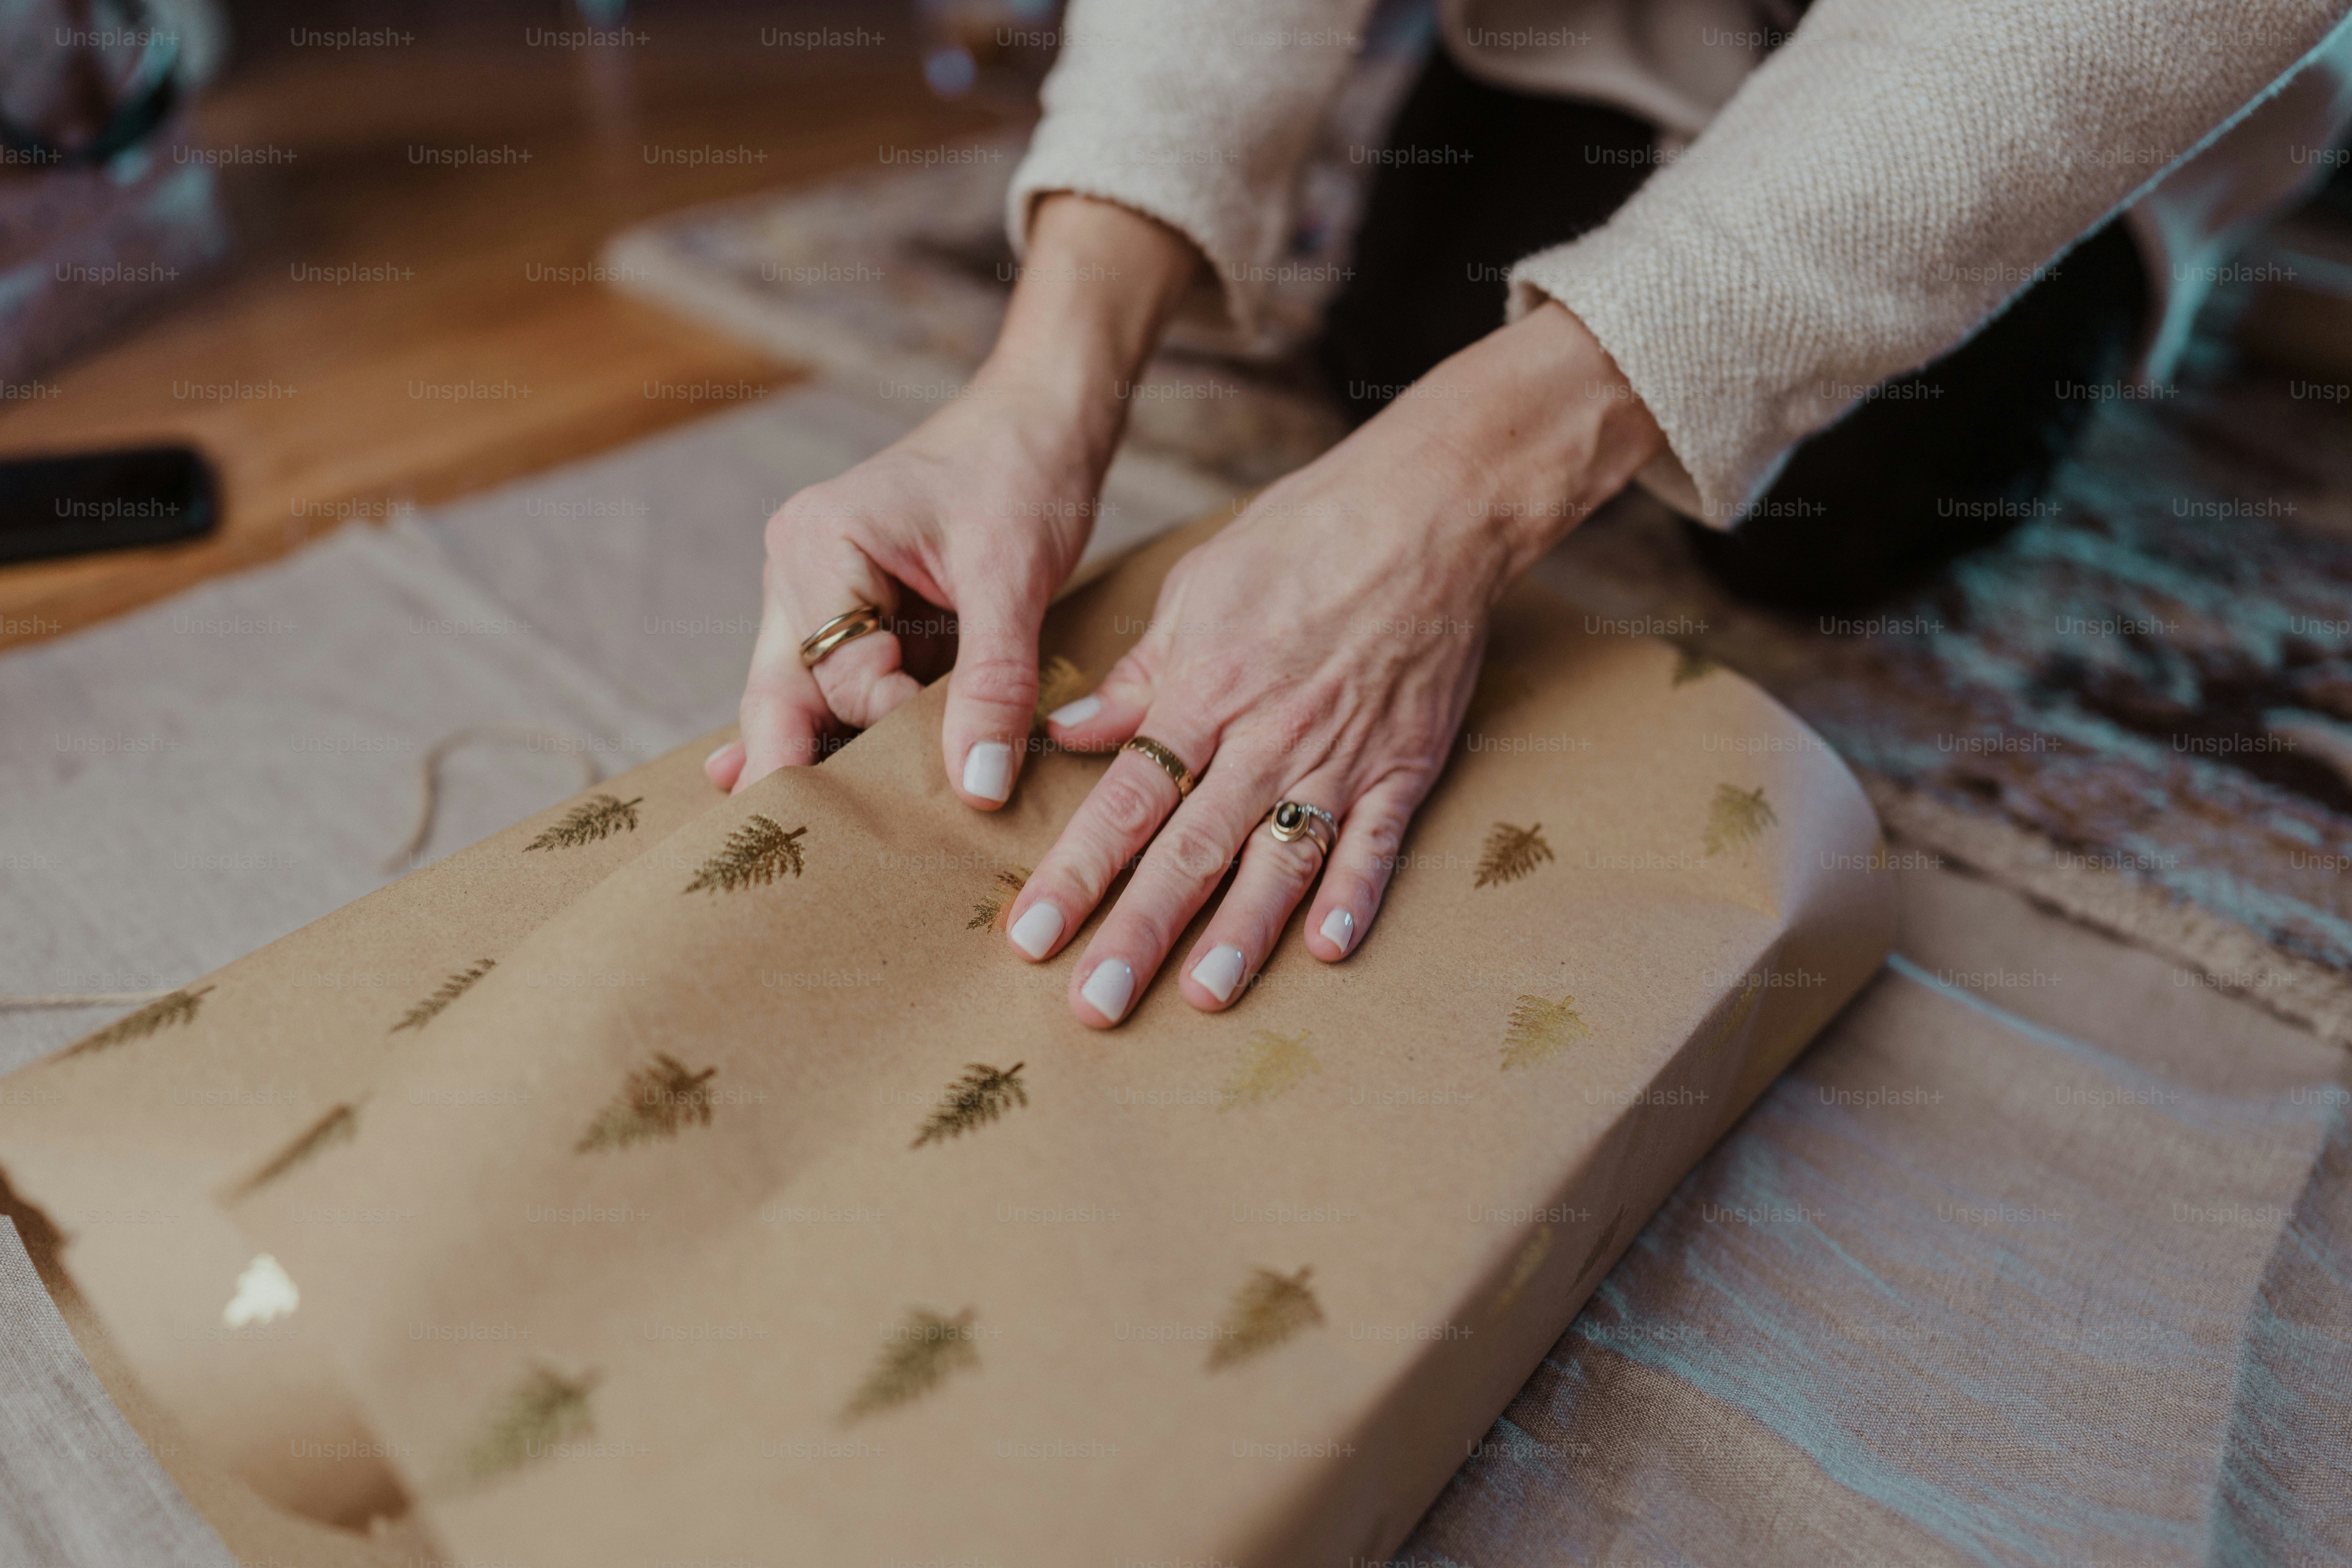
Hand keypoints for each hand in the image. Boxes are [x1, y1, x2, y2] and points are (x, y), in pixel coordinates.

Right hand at [710, 196, 1197, 800]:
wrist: (1045, 418)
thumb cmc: (1024, 470)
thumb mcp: (1015, 575)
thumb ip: (994, 679)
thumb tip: (976, 784)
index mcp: (815, 547)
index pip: (833, 680)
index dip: (885, 736)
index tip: (934, 786)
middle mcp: (799, 574)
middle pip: (783, 702)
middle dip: (798, 779)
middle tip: (795, 877)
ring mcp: (823, 597)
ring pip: (810, 706)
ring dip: (833, 766)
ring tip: (826, 859)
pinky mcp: (864, 619)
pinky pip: (850, 695)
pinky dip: (860, 742)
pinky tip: (836, 805)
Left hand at [999, 303, 1665, 1024]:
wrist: (1426, 512)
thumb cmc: (1302, 539)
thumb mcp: (1198, 588)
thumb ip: (1137, 676)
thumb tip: (1068, 735)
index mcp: (1205, 689)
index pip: (1124, 800)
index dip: (1075, 873)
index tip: (1030, 936)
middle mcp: (1267, 735)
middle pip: (1190, 848)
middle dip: (1138, 930)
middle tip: (1095, 1004)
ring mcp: (1341, 755)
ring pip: (1279, 860)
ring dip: (1239, 936)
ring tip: (1199, 999)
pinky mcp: (1405, 764)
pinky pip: (1377, 842)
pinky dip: (1356, 896)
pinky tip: (1330, 950)